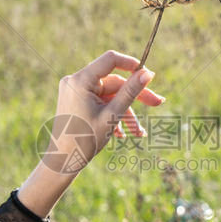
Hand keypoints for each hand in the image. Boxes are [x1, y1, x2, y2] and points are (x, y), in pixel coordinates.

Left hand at [41, 50, 163, 174]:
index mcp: (81, 80)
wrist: (62, 161)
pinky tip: (122, 133)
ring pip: (110, 95)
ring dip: (125, 111)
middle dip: (135, 96)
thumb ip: (131, 91)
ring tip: (138, 132)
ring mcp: (75, 91)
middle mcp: (75, 81)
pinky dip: (112, 113)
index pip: (111, 60)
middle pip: (114, 81)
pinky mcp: (76, 100)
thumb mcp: (113, 114)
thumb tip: (148, 73)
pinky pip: (100, 101)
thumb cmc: (85, 140)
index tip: (149, 75)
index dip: (132, 65)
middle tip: (158, 103)